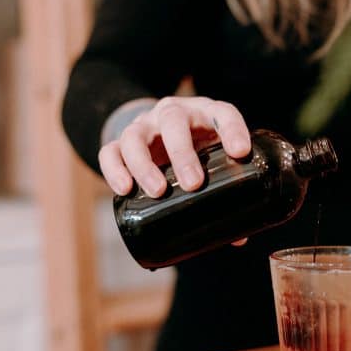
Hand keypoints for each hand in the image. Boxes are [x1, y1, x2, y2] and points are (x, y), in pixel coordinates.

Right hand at [99, 96, 251, 197]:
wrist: (161, 133)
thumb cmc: (199, 148)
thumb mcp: (215, 158)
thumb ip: (227, 191)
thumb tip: (239, 238)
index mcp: (205, 114)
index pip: (222, 113)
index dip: (233, 130)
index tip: (240, 152)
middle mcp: (172, 113)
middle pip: (173, 121)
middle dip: (183, 153)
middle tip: (193, 183)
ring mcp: (144, 127)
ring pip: (136, 136)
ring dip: (145, 164)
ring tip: (157, 192)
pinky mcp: (121, 143)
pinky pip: (111, 151)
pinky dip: (114, 169)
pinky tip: (124, 189)